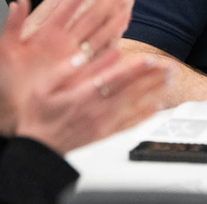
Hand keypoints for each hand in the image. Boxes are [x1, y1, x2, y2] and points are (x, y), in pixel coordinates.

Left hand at [0, 0, 141, 136]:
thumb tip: (19, 0)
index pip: (64, 6)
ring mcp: (71, 57)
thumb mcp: (3, 50)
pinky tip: (122, 43)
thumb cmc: (4, 80)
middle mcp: (62, 42)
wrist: (7, 109)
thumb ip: (12, 25)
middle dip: (104, 1)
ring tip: (128, 7)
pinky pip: (97, 59)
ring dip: (112, 21)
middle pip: (87, 16)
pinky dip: (110, 50)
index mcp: (44, 32)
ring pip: (97, 34)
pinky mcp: (77, 74)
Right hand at [14, 39, 167, 154]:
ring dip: (153, 93)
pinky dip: (145, 116)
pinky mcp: (105, 134)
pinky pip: (129, 124)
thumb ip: (64, 70)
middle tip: (169, 66)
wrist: (38, 151)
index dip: (133, 69)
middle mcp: (96, 110)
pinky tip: (157, 108)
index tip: (149, 59)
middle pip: (130, 91)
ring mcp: (103, 124)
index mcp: (81, 96)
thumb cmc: (38, 117)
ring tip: (169, 81)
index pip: (113, 79)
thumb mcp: (42, 88)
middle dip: (151, 78)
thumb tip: (84, 55)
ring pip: (133, 106)